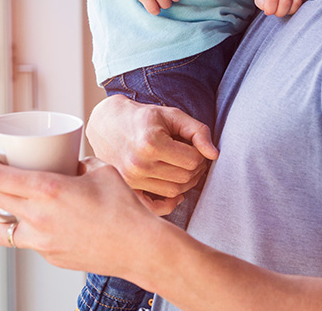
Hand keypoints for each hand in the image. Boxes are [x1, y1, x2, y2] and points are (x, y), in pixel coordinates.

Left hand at [0, 157, 161, 276]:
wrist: (138, 248)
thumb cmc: (124, 209)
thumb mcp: (100, 170)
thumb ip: (78, 163)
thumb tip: (70, 163)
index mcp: (48, 190)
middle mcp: (39, 217)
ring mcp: (42, 241)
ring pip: (2, 229)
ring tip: (4, 206)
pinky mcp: (50, 256)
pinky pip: (27, 242)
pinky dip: (27, 230)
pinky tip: (38, 221)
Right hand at [86, 95, 216, 211]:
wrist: (107, 123)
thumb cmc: (143, 118)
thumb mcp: (172, 115)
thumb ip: (197, 131)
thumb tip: (215, 155)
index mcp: (151, 143)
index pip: (193, 160)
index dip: (200, 153)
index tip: (193, 146)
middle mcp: (139, 164)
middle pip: (185, 178)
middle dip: (195, 168)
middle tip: (190, 156)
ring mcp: (131, 179)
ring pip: (174, 192)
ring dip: (185, 182)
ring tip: (180, 166)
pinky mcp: (127, 188)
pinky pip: (155, 207)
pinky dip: (169, 204)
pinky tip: (174, 193)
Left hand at [253, 0, 307, 16]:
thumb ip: (261, 3)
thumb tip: (267, 8)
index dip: (270, 9)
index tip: (268, 12)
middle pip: (286, 1)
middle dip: (280, 12)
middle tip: (277, 13)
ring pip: (297, 2)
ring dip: (290, 11)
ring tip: (285, 10)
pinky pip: (305, 0)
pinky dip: (299, 7)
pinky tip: (292, 7)